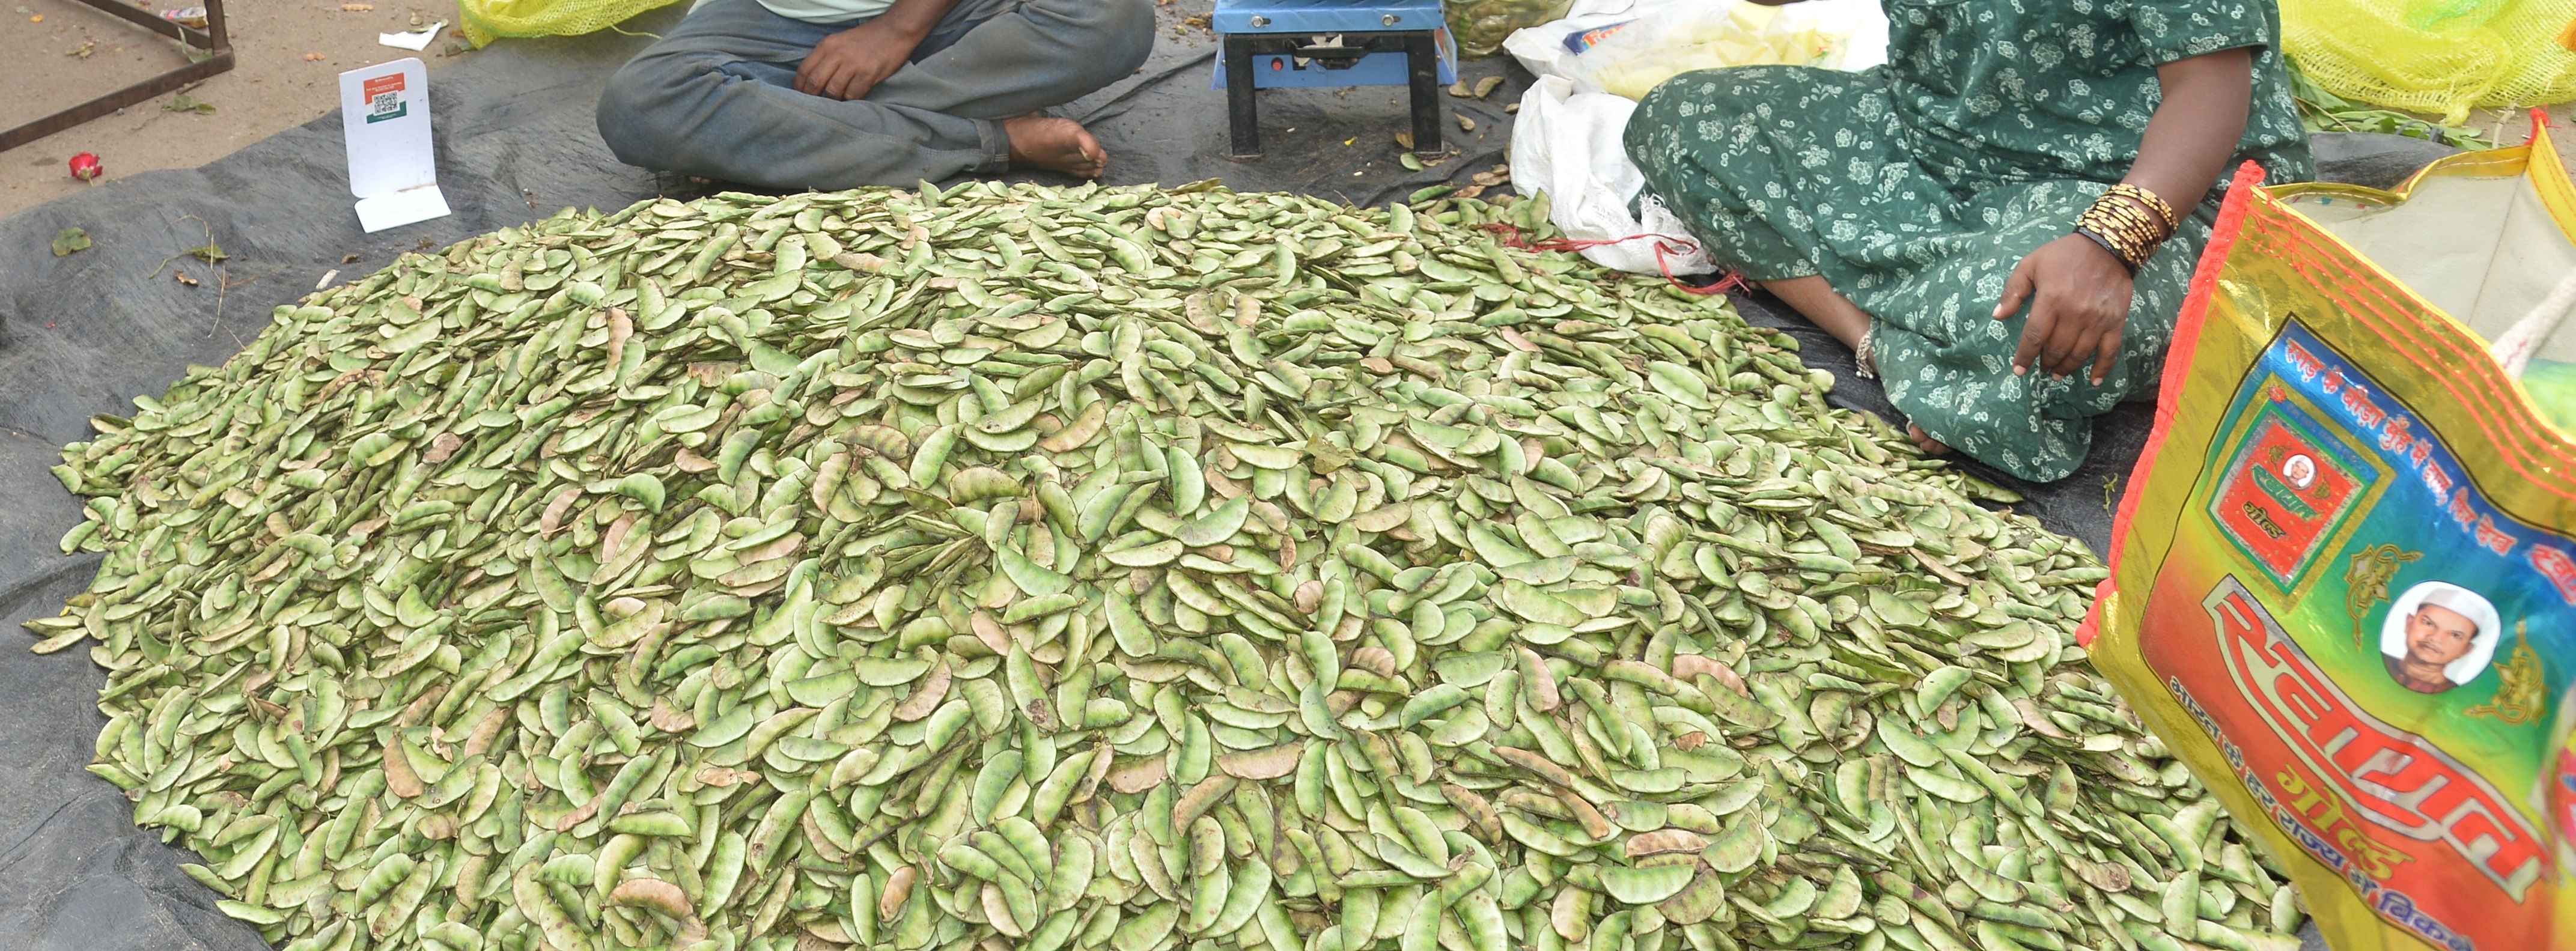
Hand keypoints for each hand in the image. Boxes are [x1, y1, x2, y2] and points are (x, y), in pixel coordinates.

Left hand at [795, 20, 920, 100]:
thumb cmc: (867, 39)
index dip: (800, 87)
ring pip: (833, 91)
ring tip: (837, 101)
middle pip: (816, 82)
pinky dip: (851, 100)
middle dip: (813, 97)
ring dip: (834, 100)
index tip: (801, 96)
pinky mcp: (868, 74)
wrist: (894, 31)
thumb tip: (813, 80)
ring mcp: (853, 64)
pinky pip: (853, 95)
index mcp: (827, 45)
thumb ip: (826, 57)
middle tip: (816, 106)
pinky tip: (853, 98)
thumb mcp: (840, 41)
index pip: (805, 69)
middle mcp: (837, 54)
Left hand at [1994, 234, 2135, 384]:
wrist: (2108, 245)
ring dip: (2066, 368)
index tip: (2019, 370)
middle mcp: (2075, 313)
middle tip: (2041, 368)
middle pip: (2056, 349)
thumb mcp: (2031, 264)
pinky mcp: (2116, 321)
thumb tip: (1998, 316)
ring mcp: (2097, 319)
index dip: (2025, 356)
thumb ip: (2013, 290)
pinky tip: (2094, 381)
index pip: (2035, 337)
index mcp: (2051, 299)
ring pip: (2079, 354)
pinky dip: (2102, 368)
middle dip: (2045, 363)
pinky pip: (2110, 351)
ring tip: (2057, 373)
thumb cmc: (2064, 254)